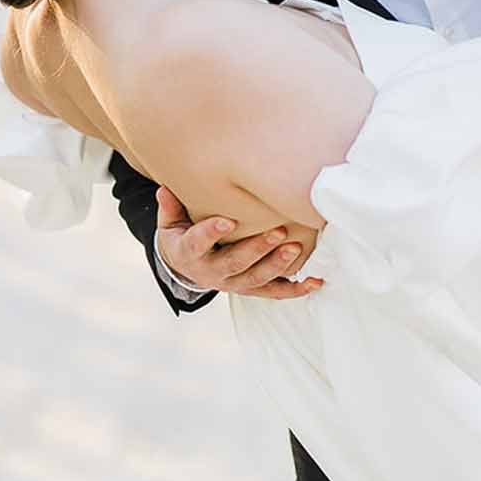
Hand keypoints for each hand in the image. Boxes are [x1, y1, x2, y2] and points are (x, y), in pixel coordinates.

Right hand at [156, 187, 323, 300]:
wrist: (186, 269)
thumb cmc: (181, 236)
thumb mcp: (170, 223)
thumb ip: (170, 208)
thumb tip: (165, 189)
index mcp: (190, 253)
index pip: (198, 243)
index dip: (211, 233)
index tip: (227, 221)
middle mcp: (213, 273)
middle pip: (235, 263)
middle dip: (257, 249)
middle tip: (278, 232)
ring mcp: (234, 283)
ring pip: (258, 278)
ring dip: (278, 265)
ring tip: (295, 248)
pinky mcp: (251, 288)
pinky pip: (274, 292)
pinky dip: (295, 289)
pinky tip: (315, 282)